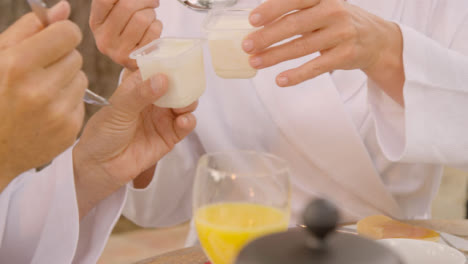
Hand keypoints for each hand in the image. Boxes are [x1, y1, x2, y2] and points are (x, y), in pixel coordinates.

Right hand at [0, 1, 86, 189]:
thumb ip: (30, 28)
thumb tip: (65, 8)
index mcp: (18, 66)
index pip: (69, 33)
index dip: (61, 33)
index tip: (52, 40)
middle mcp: (41, 91)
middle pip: (77, 56)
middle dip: (60, 59)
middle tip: (37, 72)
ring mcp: (58, 114)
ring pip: (82, 79)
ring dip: (66, 80)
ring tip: (40, 92)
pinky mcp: (69, 130)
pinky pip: (81, 101)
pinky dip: (67, 102)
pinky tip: (45, 110)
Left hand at [73, 71, 196, 217]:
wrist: (100, 167)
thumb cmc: (102, 134)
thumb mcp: (118, 109)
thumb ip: (140, 94)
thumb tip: (162, 79)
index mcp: (138, 88)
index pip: (157, 70)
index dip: (168, 63)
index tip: (179, 59)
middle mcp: (153, 101)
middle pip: (175, 86)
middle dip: (184, 83)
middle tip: (186, 82)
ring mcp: (162, 118)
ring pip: (184, 104)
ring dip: (188, 101)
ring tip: (183, 104)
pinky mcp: (169, 136)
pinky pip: (185, 125)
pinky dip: (189, 121)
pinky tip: (184, 120)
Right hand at [90, 0, 162, 69]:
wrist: (135, 61)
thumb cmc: (128, 31)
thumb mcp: (116, 16)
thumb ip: (120, 3)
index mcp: (96, 23)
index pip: (104, 0)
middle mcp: (104, 39)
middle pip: (127, 6)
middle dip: (144, 0)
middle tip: (152, 2)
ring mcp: (120, 52)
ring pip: (142, 18)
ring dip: (151, 14)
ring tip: (150, 17)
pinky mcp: (137, 59)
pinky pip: (153, 31)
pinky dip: (157, 25)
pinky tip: (153, 28)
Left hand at [244, 0, 404, 104]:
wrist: (379, 40)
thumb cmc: (341, 22)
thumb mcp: (324, 7)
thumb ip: (298, 12)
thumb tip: (260, 24)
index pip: (295, 0)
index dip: (272, 9)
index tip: (252, 20)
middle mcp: (334, 12)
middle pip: (294, 25)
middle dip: (267, 36)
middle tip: (247, 45)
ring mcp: (341, 34)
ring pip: (301, 47)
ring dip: (274, 56)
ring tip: (255, 62)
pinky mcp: (345, 56)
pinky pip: (316, 67)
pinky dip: (297, 75)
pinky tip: (280, 80)